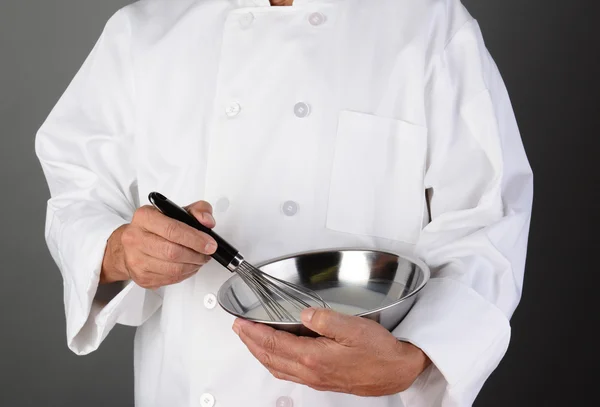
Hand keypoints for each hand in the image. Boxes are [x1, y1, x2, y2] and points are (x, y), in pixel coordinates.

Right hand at [100, 200, 216, 287]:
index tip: (210, 244)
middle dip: (197, 255)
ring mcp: (136, 260)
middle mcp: (136, 238)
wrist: (129, 244)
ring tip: (199, 259)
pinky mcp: (142, 277)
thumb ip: (197, 210)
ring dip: (193, 266)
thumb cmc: (155, 227)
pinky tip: (188, 266)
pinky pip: (170, 279)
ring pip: (173, 269)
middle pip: (173, 252)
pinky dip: (185, 274)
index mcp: (144, 217)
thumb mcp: (176, 211)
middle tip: (207, 253)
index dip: (195, 239)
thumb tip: (207, 221)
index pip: (173, 230)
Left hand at [232, 308, 430, 395]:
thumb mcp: (355, 328)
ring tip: (251, 340)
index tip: (241, 323)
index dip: (254, 332)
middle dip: (251, 342)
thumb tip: (305, 314)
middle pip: (270, 357)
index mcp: (314, 357)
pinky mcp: (322, 381)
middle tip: (239, 329)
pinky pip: (288, 373)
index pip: (274, 343)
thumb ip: (326, 319)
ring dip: (260, 353)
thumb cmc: (380, 352)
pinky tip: (275, 356)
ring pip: (277, 367)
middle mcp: (311, 371)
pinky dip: (274, 362)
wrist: (396, 372)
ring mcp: (315, 379)